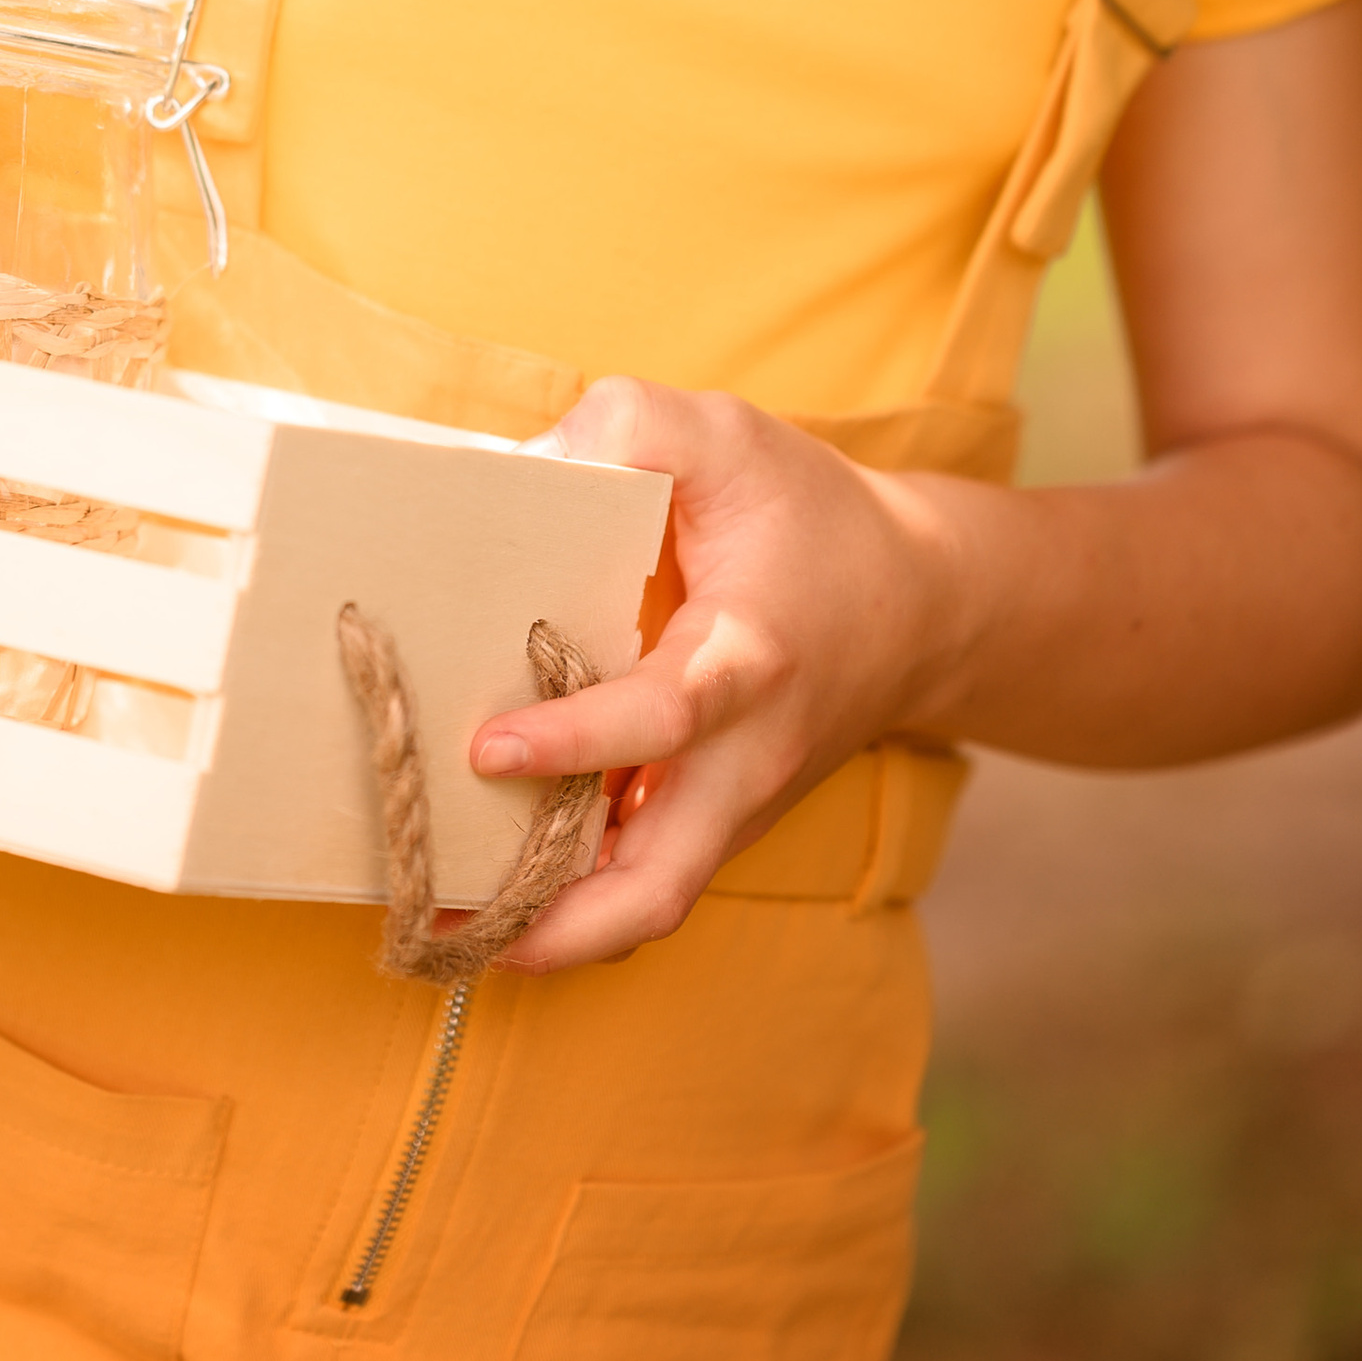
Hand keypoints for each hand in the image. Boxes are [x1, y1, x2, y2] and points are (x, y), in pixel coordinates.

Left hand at [470, 378, 955, 972]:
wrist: (919, 604)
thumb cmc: (807, 514)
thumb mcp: (725, 436)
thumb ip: (624, 427)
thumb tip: (512, 471)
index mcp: (748, 657)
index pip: (664, 717)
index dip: (576, 741)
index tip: (489, 747)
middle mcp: (746, 757)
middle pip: (660, 885)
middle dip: (557, 926)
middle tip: (444, 924)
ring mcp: (735, 806)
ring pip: (648, 906)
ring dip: (553, 933)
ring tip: (442, 930)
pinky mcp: (718, 823)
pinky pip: (645, 883)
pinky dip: (574, 905)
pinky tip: (490, 890)